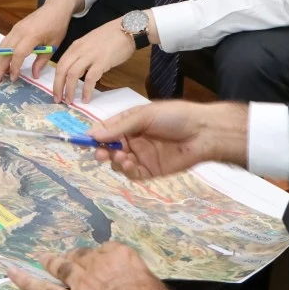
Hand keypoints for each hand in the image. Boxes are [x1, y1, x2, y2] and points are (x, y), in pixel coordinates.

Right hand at [0, 0, 79, 83]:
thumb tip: (34, 76)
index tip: (13, 79)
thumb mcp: (54, 45)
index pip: (18, 54)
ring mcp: (16, 28)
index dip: (14, 67)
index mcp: (32, 36)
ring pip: (2, 46)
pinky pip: (5, 41)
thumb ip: (42, 61)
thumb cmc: (57, 26)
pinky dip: (2, 52)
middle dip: (0, 66)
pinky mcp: (15, 27)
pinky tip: (4, 61)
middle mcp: (20, 31)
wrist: (55, 8)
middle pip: (5, 50)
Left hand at [52, 18, 134, 103]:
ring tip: (70, 101)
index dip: (56, 79)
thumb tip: (77, 73)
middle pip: (62, 70)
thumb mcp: (90, 43)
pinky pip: (90, 79)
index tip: (56, 90)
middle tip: (58, 100)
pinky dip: (86, 90)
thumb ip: (82, 56)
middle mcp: (79, 50)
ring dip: (69, 90)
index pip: (60, 64)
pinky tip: (86, 98)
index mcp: (76, 46)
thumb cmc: (111, 36)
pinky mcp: (102, 61)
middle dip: (58, 87)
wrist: (127, 28)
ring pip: (72, 75)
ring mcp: (90, 55)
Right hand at [89, 100, 249, 179]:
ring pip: (119, 162)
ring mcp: (142, 155)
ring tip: (120, 156)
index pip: (109, 129)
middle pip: (111, 147)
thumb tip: (93, 134)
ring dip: (115, 160)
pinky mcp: (151, 170)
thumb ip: (119, 127)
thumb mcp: (144, 116)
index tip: (85, 140)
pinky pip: (132, 173)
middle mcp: (135, 139)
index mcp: (132, 122)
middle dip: (102, 151)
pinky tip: (129, 163)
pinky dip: (127, 169)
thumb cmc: (174, 116)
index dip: (97, 135)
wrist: (203, 133)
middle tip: (99, 154)